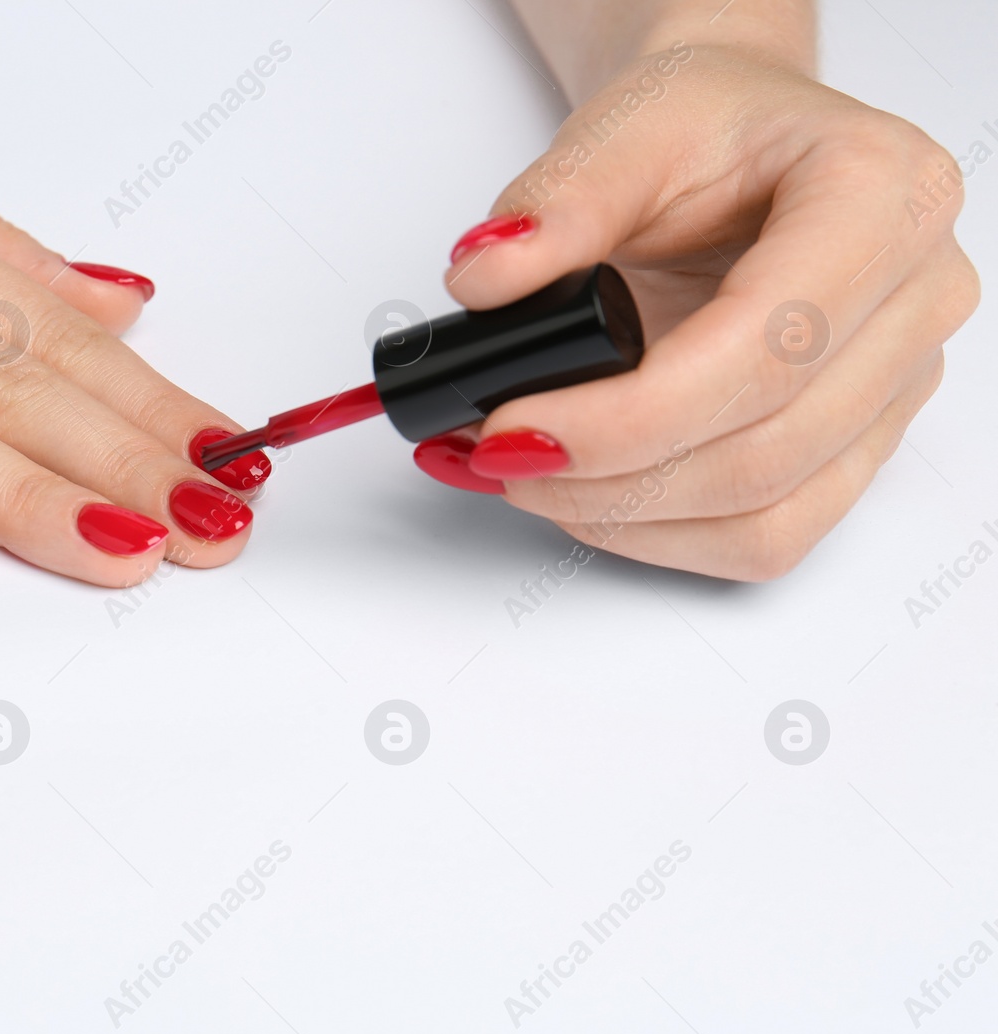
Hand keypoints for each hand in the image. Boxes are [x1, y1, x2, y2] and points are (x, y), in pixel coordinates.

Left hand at [415, 43, 977, 579]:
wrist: (744, 145)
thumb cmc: (708, 128)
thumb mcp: (625, 128)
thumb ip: (557, 203)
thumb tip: (484, 283)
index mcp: (883, 199)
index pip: (763, 352)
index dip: (626, 419)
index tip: (510, 429)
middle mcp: (917, 299)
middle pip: (764, 453)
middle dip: (605, 480)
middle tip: (493, 455)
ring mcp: (898, 385)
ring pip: (765, 520)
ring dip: (622, 518)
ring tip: (522, 473)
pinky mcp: (858, 445)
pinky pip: (765, 537)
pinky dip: (657, 536)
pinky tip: (583, 494)